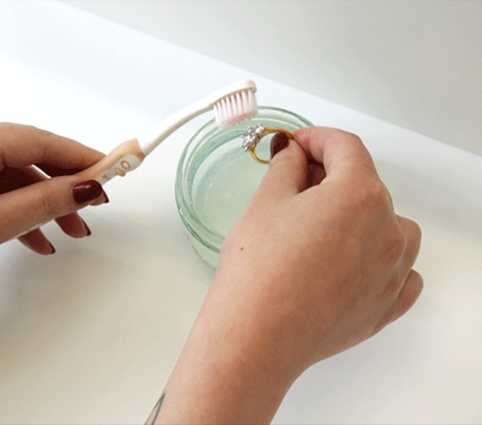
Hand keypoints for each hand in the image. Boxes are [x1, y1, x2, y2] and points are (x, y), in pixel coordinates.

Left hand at [0, 123, 106, 326]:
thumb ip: (45, 202)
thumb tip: (85, 187)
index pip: (39, 142)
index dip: (79, 158)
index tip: (110, 169)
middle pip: (29, 160)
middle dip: (62, 188)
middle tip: (92, 207)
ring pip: (15, 180)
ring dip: (42, 206)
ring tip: (65, 234)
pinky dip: (18, 213)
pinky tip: (30, 240)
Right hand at [153, 127, 421, 423]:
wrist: (256, 336)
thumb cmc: (258, 272)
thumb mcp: (266, 202)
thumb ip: (286, 166)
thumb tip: (294, 153)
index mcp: (359, 194)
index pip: (345, 147)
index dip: (315, 138)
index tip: (296, 145)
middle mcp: (388, 229)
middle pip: (365, 184)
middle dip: (330, 178)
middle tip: (293, 186)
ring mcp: (393, 270)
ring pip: (389, 226)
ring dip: (361, 217)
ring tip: (321, 229)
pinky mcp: (387, 304)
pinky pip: (400, 271)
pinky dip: (379, 258)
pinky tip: (348, 262)